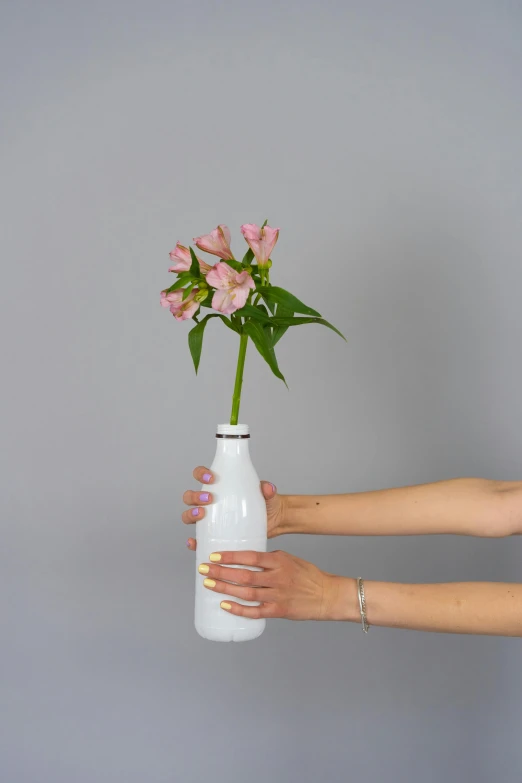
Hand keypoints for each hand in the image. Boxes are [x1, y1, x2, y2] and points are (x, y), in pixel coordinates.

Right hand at [182, 466, 286, 550]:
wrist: (273, 521)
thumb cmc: (266, 502)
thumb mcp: (268, 494)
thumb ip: (268, 489)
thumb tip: (268, 488)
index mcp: (219, 486)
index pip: (201, 475)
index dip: (201, 473)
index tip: (211, 477)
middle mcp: (210, 502)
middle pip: (190, 496)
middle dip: (195, 496)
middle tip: (209, 498)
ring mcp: (210, 519)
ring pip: (189, 515)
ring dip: (191, 514)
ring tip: (202, 514)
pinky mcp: (213, 535)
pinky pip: (197, 538)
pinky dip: (193, 541)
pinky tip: (193, 542)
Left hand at [197, 549, 352, 620]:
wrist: (326, 595)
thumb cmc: (307, 575)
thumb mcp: (289, 559)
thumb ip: (269, 560)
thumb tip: (245, 560)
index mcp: (279, 561)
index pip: (250, 556)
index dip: (231, 556)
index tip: (214, 555)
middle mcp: (277, 578)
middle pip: (244, 575)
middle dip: (221, 572)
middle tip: (204, 569)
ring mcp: (277, 595)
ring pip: (246, 593)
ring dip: (225, 589)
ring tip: (209, 585)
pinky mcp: (278, 611)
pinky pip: (255, 611)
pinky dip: (238, 609)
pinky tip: (224, 605)